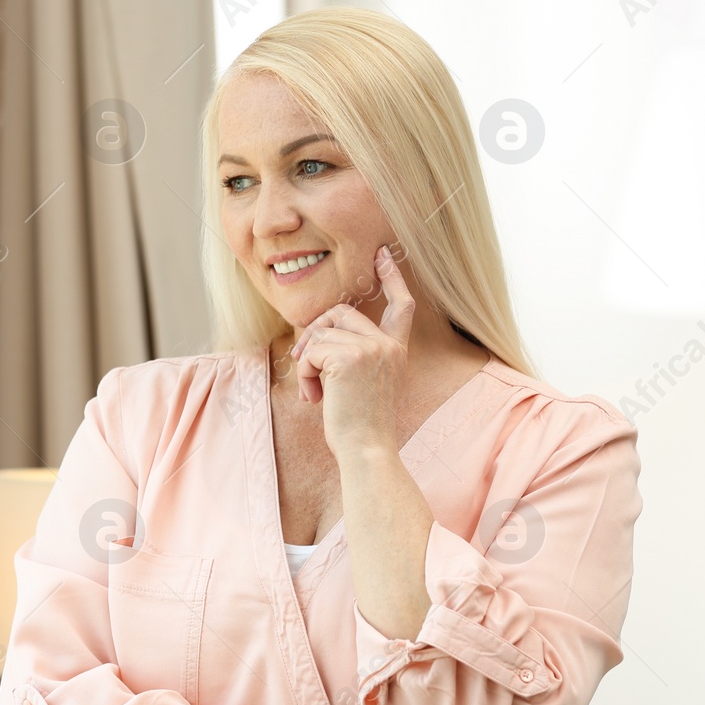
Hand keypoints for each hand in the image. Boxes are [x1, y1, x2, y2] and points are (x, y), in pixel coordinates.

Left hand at [290, 245, 413, 458]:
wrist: (367, 450)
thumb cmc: (360, 425)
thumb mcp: (362, 383)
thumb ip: (352, 353)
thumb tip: (317, 331)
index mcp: (395, 350)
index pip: (401, 305)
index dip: (392, 277)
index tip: (382, 254)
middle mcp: (388, 345)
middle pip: (341, 312)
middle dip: (316, 332)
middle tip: (305, 363)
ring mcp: (371, 349)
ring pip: (321, 332)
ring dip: (307, 361)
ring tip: (314, 392)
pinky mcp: (350, 358)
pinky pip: (311, 351)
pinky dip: (303, 374)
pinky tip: (313, 398)